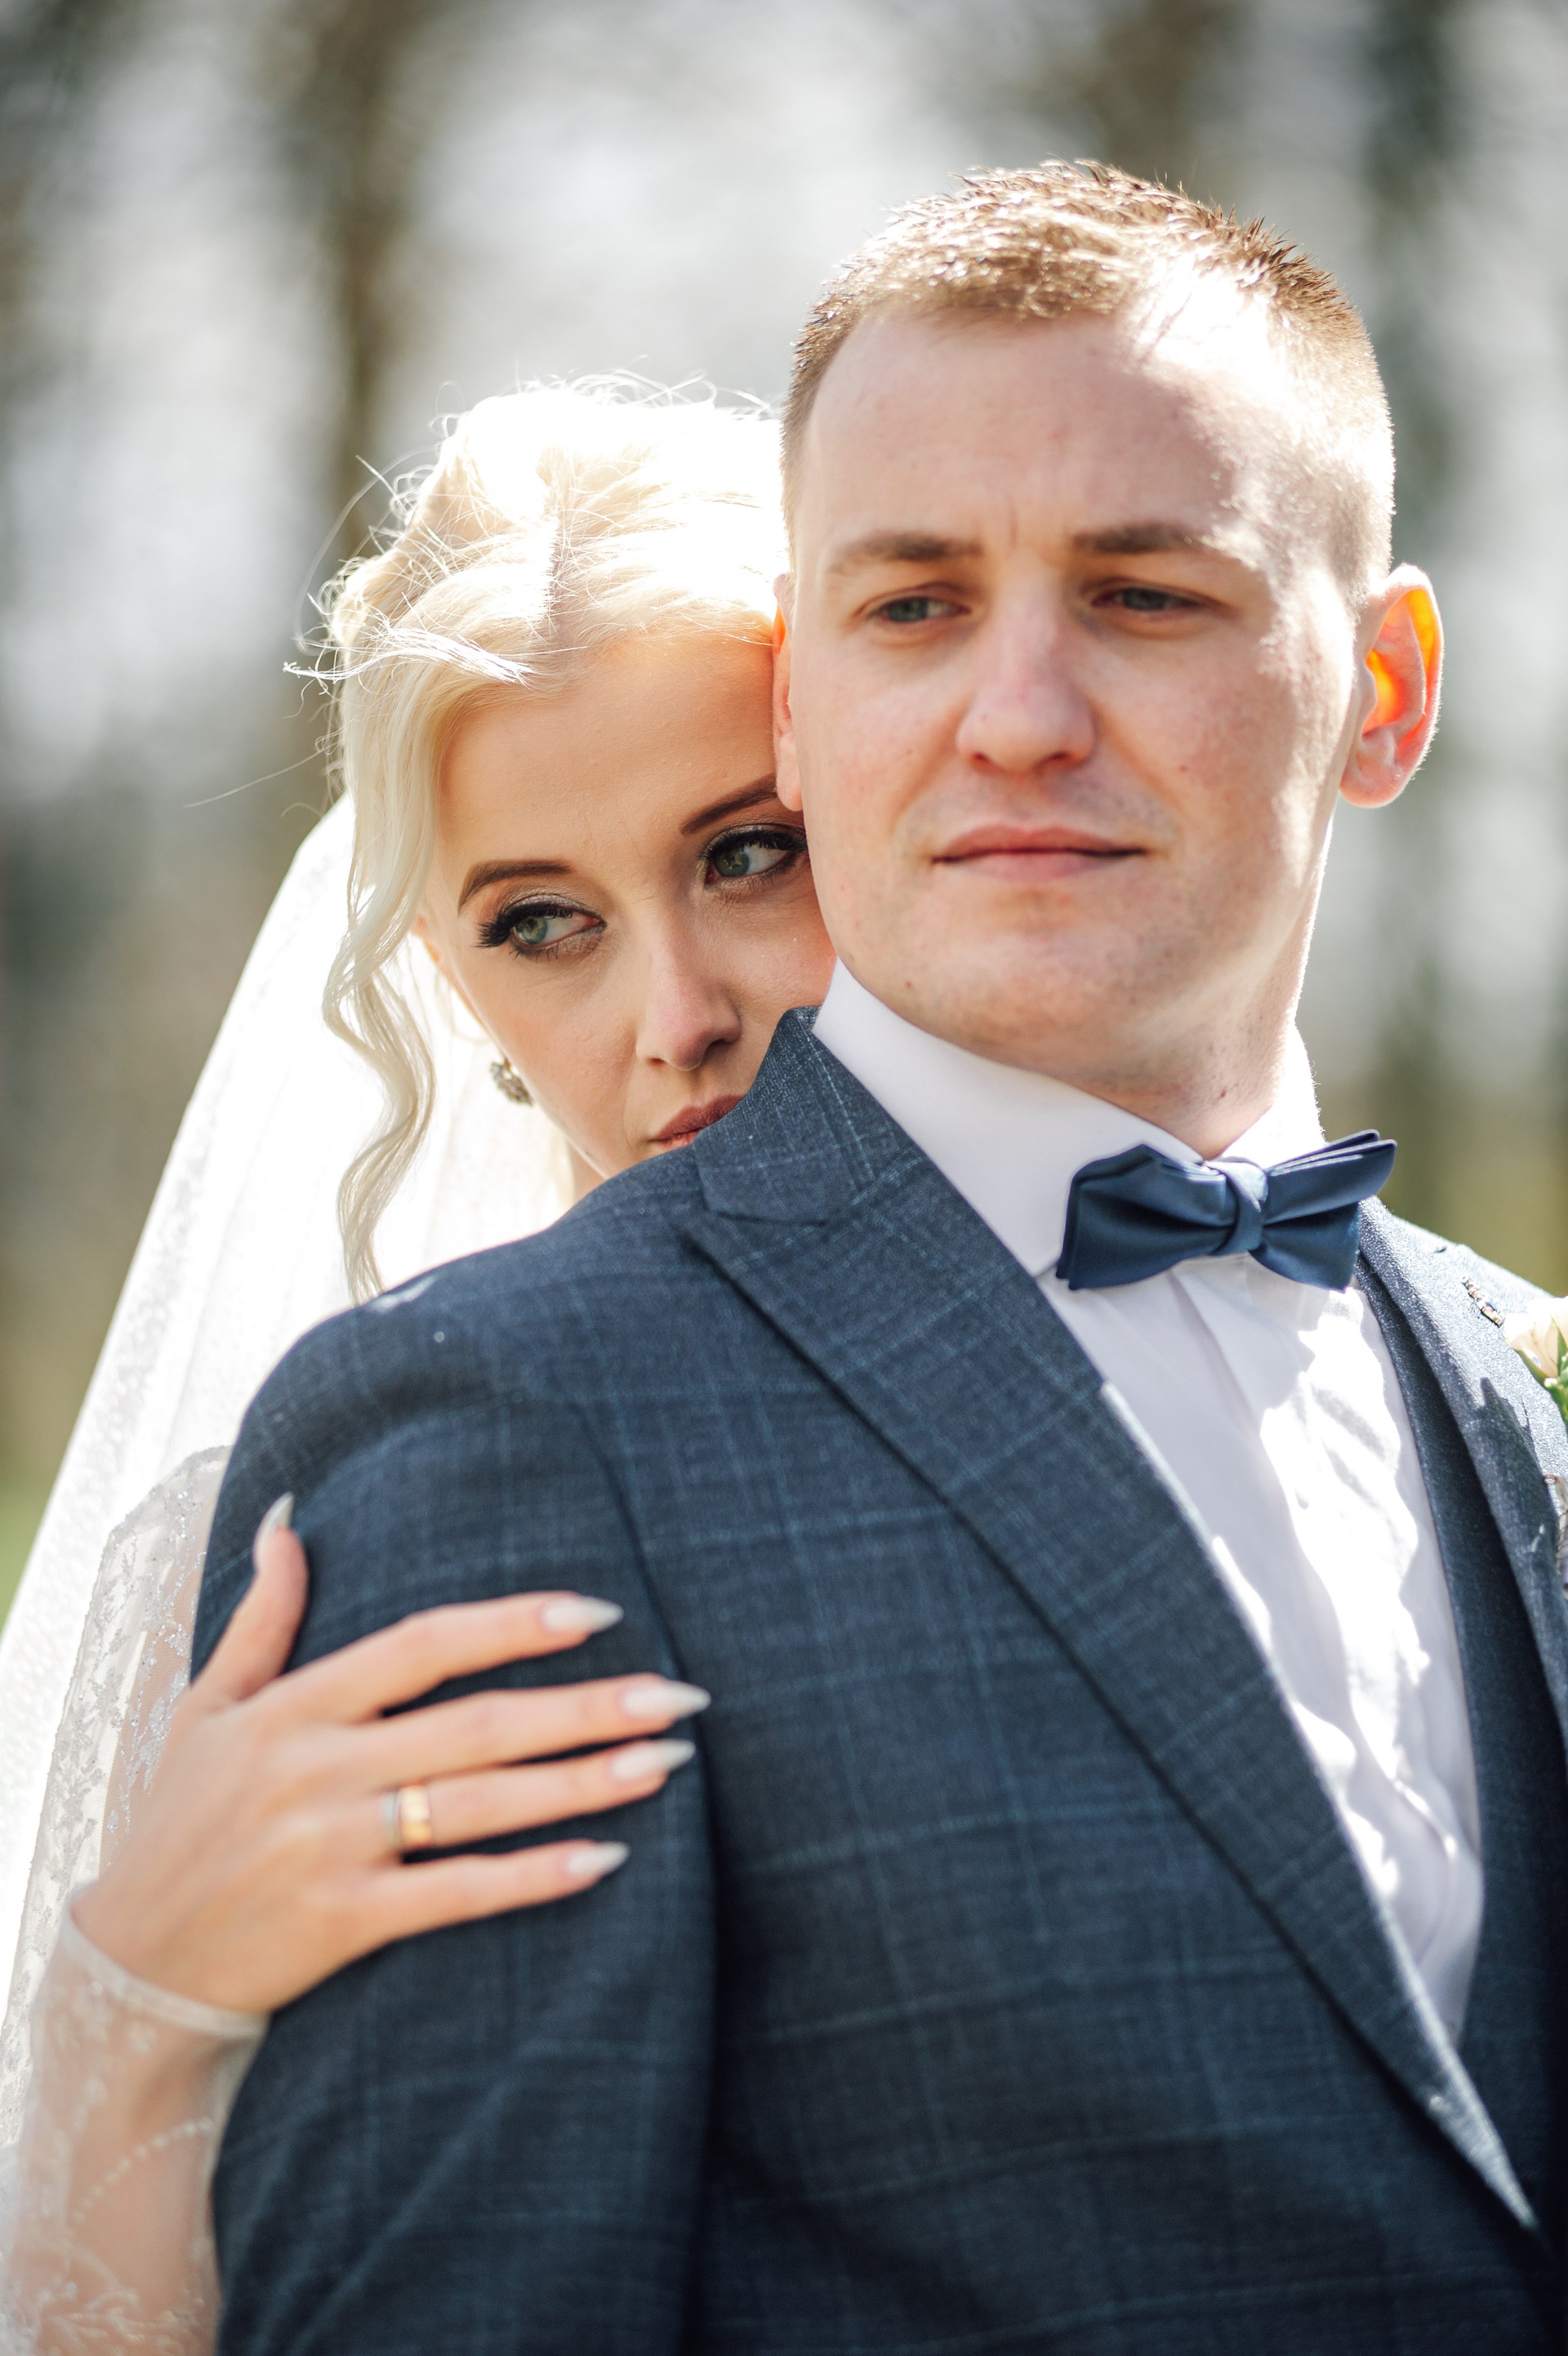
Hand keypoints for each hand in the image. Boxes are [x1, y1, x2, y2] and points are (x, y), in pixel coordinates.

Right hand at [73, 1499, 705, 2013]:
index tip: (600, 1607)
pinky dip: (533, 1877)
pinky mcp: (344, 1923)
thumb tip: (289, 1515)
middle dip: (589, 1706)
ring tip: (667, 1764)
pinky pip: (457, 1894)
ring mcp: (334, 1846)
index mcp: (296, 1706)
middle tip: (682, 1695)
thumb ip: (263, 1614)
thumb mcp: (206, 1705)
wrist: (131, 1965)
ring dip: (582, 1782)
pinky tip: (607, 1860)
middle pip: (478, 1724)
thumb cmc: (178, 1822)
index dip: (512, 1623)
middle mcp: (320, 1768)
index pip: (423, 1644)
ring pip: (481, 1805)